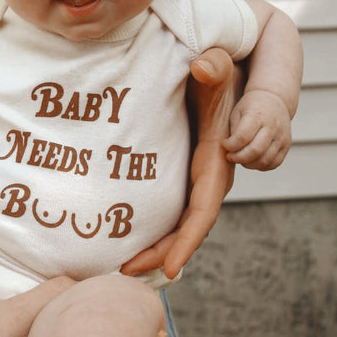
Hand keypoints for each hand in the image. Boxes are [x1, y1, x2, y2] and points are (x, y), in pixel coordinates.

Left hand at [121, 47, 242, 281]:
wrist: (215, 72)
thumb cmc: (212, 73)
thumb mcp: (215, 70)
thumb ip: (213, 67)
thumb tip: (204, 64)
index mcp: (215, 164)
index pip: (203, 212)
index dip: (187, 242)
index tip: (170, 269)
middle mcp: (208, 178)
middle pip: (187, 229)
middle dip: (161, 255)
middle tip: (126, 272)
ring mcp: (193, 179)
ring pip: (176, 224)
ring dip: (154, 248)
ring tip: (121, 267)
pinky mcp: (179, 174)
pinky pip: (168, 211)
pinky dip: (152, 230)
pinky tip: (126, 242)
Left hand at [223, 88, 291, 168]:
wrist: (275, 100)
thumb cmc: (251, 107)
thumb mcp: (238, 111)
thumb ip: (234, 130)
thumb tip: (230, 149)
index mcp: (258, 115)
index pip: (242, 137)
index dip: (230, 145)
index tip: (224, 144)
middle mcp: (273, 126)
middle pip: (255, 150)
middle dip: (238, 158)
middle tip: (230, 156)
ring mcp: (282, 137)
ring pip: (265, 160)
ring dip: (249, 164)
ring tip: (240, 158)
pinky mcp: (286, 145)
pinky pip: (274, 163)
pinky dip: (261, 166)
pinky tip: (252, 161)